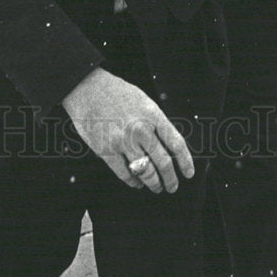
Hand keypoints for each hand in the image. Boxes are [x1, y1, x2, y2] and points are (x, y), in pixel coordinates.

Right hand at [62, 67, 193, 193]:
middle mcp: (140, 129)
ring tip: (156, 187)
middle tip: (172, 186)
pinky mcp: (106, 150)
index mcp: (153, 115)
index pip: (176, 143)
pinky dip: (134, 182)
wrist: (88, 89)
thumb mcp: (144, 102)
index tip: (188, 173)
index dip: (185, 161)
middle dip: (170, 179)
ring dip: (153, 183)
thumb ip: (156, 123)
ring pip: (145, 172)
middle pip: (163, 162)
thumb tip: (168, 147)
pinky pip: (124, 174)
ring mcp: (123, 141)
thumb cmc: (117, 93)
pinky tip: (137, 183)